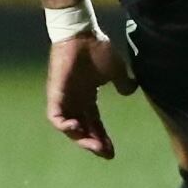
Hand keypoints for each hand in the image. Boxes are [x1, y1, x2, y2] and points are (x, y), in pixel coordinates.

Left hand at [46, 31, 130, 158]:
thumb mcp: (115, 70)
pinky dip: (65, 126)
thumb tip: (131, 90)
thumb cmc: (96, 49)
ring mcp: (64, 97)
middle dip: (93, 143)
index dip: (102, 137)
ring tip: (94, 146)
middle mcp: (75, 100)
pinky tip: (78, 129)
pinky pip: (55, 116)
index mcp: (87, 96)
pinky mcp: (55, 93)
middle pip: (83, 130)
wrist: (82, 34)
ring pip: (68, 128)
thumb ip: (123, 82)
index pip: (94, 123)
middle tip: (106, 154)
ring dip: (80, 138)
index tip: (112, 152)